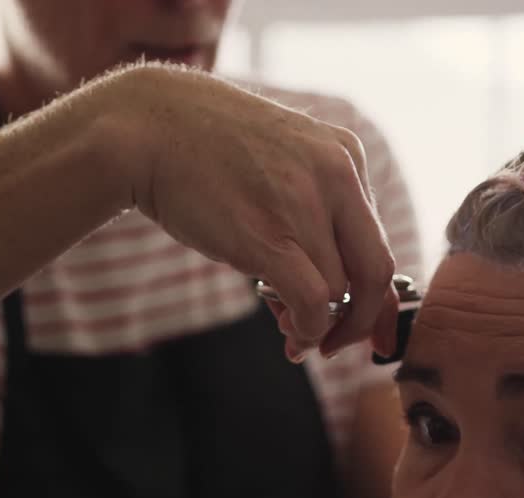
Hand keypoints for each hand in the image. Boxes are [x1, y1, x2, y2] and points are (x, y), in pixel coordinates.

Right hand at [101, 64, 399, 358]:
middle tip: (337, 344)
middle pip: (376, 270)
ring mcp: (304, 205)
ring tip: (285, 326)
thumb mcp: (278, 162)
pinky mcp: (268, 236)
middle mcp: (337, 175)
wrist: (146, 128)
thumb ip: (312, 213)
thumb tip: (326, 294)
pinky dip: (309, 328)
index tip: (366, 326)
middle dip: (363, 320)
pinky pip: (314, 301)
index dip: (375, 292)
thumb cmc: (204, 151)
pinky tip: (291, 333)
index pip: (377, 238)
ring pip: (339, 291)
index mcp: (345, 155)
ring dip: (317, 323)